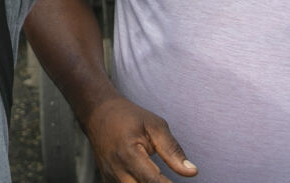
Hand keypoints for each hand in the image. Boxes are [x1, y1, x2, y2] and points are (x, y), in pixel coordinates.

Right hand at [81, 95, 196, 180]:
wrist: (97, 113)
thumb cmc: (128, 117)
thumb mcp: (154, 125)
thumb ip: (172, 149)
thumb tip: (192, 172)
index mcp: (128, 153)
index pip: (152, 181)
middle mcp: (116, 169)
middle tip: (172, 181)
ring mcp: (110, 177)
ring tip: (162, 178)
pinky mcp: (108, 181)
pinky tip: (148, 178)